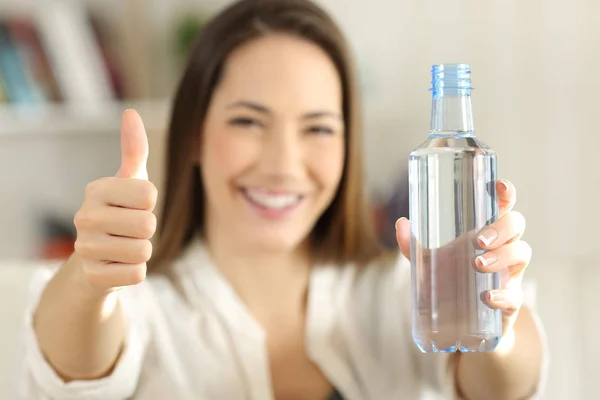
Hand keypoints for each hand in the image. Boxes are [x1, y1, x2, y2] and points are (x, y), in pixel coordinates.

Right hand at [73, 109, 157, 291]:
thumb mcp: (129, 180)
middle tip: (128, 230)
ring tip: (123, 247)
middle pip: (148, 224)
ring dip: (141, 251)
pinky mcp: (93, 277)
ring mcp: (85, 248)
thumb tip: (131, 112)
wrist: (95, 259)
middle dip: (146, 229)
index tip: (133, 205)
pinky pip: (137, 274)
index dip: (149, 203)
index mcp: (96, 189)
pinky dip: (134, 272)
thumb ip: (134, 149)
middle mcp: (84, 217)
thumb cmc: (119, 212)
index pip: (149, 195)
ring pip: (144, 251)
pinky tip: (117, 265)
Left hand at [396, 179, 530, 337]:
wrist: (458, 326)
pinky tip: (486, 296)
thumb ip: (411, 245)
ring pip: (521, 253)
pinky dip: (503, 293)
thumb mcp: (427, 263)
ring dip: (502, 256)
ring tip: (478, 263)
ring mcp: (509, 274)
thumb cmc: (448, 283)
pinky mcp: (510, 302)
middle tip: (478, 241)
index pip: (502, 206)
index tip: (498, 186)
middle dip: (501, 228)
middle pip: (516, 225)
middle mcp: (502, 248)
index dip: (505, 193)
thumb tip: (401, 223)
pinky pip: (516, 294)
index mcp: (484, 233)